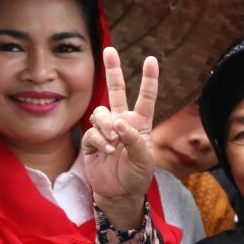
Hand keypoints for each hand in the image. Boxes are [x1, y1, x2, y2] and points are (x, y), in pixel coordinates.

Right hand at [82, 47, 158, 227]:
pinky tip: (107, 150)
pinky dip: (100, 140)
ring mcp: (107, 130)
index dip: (149, 79)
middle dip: (113, 70)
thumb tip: (119, 122)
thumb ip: (134, 139)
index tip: (151, 60)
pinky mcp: (92, 141)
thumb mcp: (144, 160)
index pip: (146, 97)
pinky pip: (92, 131)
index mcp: (141, 123)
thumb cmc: (137, 176)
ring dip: (107, 125)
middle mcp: (123, 121)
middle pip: (116, 90)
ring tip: (114, 142)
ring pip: (101, 112)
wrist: (119, 193)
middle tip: (109, 50)